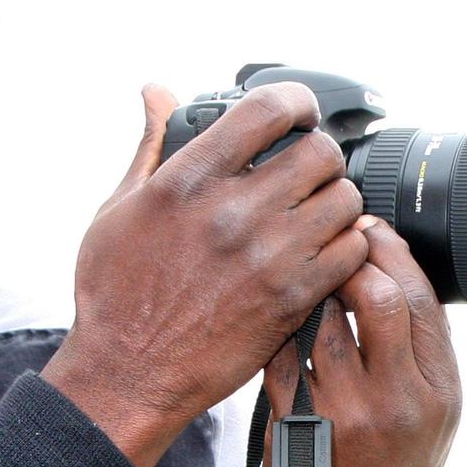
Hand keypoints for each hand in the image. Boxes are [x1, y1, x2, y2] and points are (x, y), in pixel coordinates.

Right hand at [42, 83, 368, 466]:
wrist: (126, 374)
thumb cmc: (114, 293)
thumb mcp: (117, 207)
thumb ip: (150, 145)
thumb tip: (155, 93)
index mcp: (188, 181)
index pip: (267, 109)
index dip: (294, 101)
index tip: (297, 112)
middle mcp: (233, 213)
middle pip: (320, 151)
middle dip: (318, 153)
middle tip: (306, 170)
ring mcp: (267, 257)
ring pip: (344, 200)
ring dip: (335, 201)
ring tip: (315, 213)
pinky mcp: (291, 300)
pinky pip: (352, 253)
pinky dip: (346, 248)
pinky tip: (322, 253)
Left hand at [261, 216, 461, 466]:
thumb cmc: (396, 465)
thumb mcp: (436, 411)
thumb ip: (421, 347)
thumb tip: (392, 268)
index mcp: (437, 391)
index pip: (419, 299)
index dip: (391, 251)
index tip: (370, 227)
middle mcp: (394, 399)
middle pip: (376, 297)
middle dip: (351, 256)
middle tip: (333, 240)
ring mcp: (341, 411)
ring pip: (319, 317)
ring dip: (309, 284)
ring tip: (302, 270)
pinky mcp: (294, 420)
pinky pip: (280, 350)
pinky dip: (278, 323)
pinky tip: (277, 313)